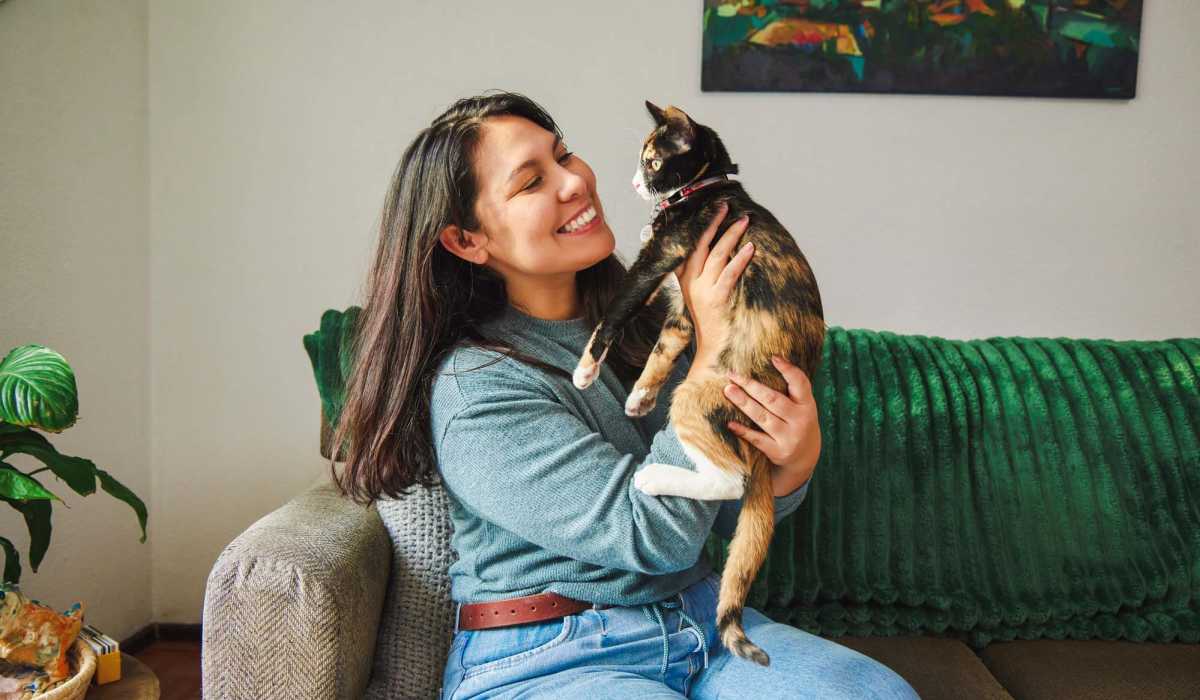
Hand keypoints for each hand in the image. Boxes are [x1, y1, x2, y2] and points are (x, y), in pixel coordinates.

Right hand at [676, 202, 753, 379]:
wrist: (711, 350)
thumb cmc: (711, 322)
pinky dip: (740, 260)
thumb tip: (717, 251)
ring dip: (730, 236)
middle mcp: (691, 284)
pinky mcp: (716, 300)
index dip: (699, 227)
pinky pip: (729, 274)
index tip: (710, 210)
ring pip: (715, 255)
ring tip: (743, 221)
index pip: (688, 247)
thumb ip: (701, 276)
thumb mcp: (698, 297)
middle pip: (699, 245)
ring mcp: (702, 291)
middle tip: (725, 206)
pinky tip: (750, 248)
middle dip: (713, 223)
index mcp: (685, 281)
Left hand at [723, 356, 820, 496]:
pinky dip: (743, 431)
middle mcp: (800, 420)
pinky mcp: (778, 452)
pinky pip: (757, 439)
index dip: (788, 370)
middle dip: (751, 386)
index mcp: (807, 405)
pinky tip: (730, 423)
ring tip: (728, 390)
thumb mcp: (802, 406)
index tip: (773, 358)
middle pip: (773, 399)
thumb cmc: (798, 422)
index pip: (800, 384)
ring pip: (762, 417)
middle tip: (732, 374)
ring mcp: (789, 437)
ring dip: (744, 402)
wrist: (805, 458)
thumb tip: (770, 360)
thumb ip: (791, 389)